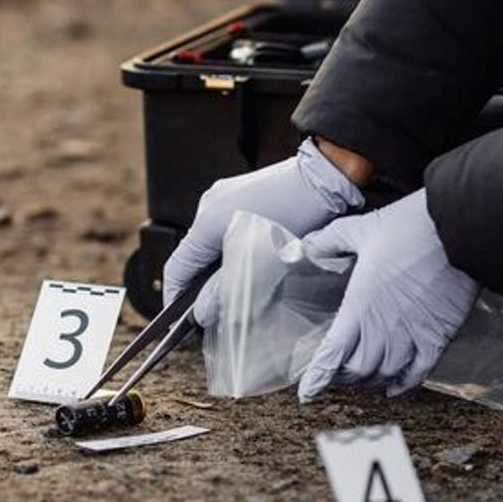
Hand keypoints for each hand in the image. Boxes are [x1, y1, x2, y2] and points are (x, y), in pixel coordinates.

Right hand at [163, 138, 363, 309]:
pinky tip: (259, 260)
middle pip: (196, 256)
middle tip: (217, 309)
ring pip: (215, 243)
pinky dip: (237, 249)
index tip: (178, 323)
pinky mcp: (245, 192)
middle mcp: (210, 203)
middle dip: (204, 285)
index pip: (177, 267)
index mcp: (206, 221)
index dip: (175, 299)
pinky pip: (231, 227)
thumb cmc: (297, 220)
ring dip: (224, 267)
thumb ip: (223, 294)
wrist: (327, 178)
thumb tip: (200, 314)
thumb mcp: (259, 268)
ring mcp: (227, 194)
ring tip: (245, 286)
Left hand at [296, 189, 480, 400]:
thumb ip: (330, 240)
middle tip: (337, 371)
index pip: (332, 355)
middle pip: (357, 371)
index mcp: (360, 306)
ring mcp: (412, 336)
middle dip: (343, 375)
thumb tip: (308, 245)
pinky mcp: (437, 337)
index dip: (317, 378)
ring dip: (370, 380)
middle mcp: (383, 329)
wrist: (455, 230)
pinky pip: (418, 374)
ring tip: (364, 376)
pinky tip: (394, 388)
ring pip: (384, 375)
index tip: (307, 393)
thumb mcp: (360, 229)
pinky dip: (403, 386)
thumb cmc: (409, 228)